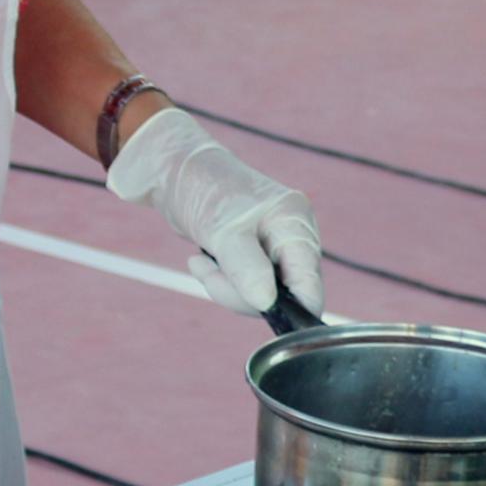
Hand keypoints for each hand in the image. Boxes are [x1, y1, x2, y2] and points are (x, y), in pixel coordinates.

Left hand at [106, 105, 323, 316]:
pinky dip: (221, 280)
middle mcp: (291, 237)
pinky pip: (244, 285)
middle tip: (209, 276)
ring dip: (226, 286)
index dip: (293, 308)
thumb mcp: (224, 232)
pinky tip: (202, 261)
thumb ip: (247, 269)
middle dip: (242, 294)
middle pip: (284, 294)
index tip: (260, 312)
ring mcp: (273, 247)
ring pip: (260, 293)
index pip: (310, 284)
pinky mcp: (254, 255)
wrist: (175, 173)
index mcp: (295, 225)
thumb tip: (266, 303)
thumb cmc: (205, 191)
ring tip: (200, 263)